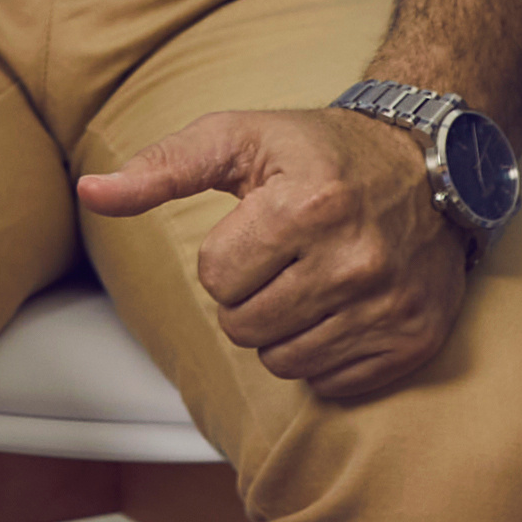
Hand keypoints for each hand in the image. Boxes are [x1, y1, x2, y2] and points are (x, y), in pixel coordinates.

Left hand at [77, 103, 470, 401]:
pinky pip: (333, 383)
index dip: (226, 255)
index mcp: (309, 206)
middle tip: (283, 258)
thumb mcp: (239, 139)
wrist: (431, 167)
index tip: (259, 227)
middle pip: (246, 327)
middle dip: (248, 297)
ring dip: (283, 329)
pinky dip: (325, 353)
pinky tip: (343, 308)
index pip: (217, 277)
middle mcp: (356, 261)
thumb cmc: (318, 153)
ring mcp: (390, 307)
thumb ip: (161, 167)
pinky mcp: (414, 341)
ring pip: (286, 361)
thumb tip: (90, 192)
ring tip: (310, 281)